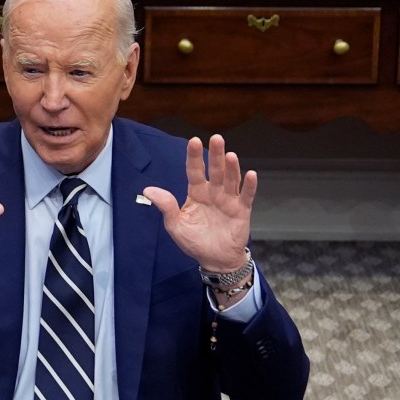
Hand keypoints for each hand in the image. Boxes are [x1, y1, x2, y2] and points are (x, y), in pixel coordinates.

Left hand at [143, 135, 256, 274]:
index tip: (194, 140)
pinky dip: (249, 186)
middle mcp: (214, 192)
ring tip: (231, 155)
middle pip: (215, 170)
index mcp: (197, 192)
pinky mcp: (242, 211)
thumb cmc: (195, 241)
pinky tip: (251, 174)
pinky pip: (246, 196)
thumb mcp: (176, 226)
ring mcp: (229, 200)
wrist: (215, 260)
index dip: (194, 157)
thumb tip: (147, 189)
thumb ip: (166, 206)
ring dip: (232, 167)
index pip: (194, 171)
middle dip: (216, 155)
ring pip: (231, 180)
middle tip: (216, 138)